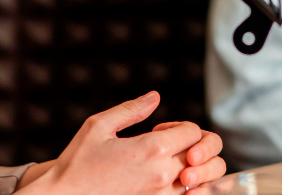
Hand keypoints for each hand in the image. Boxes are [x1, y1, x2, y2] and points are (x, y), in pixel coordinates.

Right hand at [22, 91, 223, 194]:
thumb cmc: (77, 163)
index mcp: (151, 149)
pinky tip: (170, 181)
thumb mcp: (99, 126)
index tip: (161, 130)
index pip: (193, 132)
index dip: (180, 127)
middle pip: (204, 155)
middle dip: (194, 144)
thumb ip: (131, 110)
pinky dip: (190, 188)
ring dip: (194, 168)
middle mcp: (162, 174)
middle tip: (172, 145)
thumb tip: (155, 97)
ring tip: (171, 164)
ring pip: (201, 179)